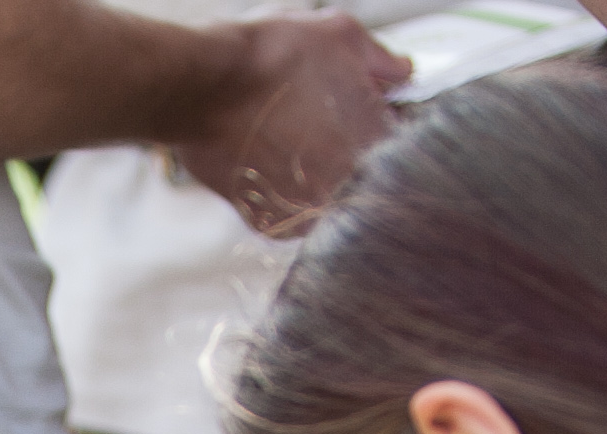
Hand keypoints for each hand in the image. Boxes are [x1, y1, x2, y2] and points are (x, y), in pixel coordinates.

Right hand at [173, 14, 410, 231]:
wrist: (205, 89)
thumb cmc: (271, 59)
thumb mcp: (340, 35)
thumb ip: (382, 60)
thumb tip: (401, 72)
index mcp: (379, 144)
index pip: (401, 143)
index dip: (378, 123)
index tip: (359, 110)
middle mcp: (351, 188)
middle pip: (364, 176)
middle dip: (347, 150)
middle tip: (318, 121)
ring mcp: (312, 213)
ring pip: (328, 198)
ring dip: (316, 174)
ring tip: (290, 137)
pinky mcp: (274, 225)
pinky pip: (292, 212)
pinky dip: (284, 191)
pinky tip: (269, 159)